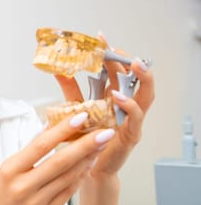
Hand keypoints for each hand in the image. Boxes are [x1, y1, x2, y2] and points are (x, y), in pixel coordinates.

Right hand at [0, 113, 115, 204]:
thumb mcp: (5, 169)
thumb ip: (28, 151)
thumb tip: (49, 128)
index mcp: (10, 170)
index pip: (41, 145)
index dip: (62, 130)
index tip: (79, 118)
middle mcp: (23, 187)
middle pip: (60, 161)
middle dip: (85, 145)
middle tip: (103, 132)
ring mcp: (36, 203)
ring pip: (68, 177)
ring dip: (87, 159)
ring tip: (100, 145)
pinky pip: (68, 193)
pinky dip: (79, 177)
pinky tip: (88, 165)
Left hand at [55, 48, 154, 176]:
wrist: (84, 167)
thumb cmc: (84, 138)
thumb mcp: (75, 107)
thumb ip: (70, 88)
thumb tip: (58, 68)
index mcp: (112, 95)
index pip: (115, 69)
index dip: (110, 52)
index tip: (99, 37)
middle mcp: (124, 105)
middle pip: (135, 78)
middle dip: (129, 61)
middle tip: (117, 50)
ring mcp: (130, 120)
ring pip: (146, 96)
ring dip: (142, 79)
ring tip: (132, 65)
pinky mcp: (130, 135)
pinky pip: (136, 119)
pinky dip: (129, 106)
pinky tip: (118, 98)